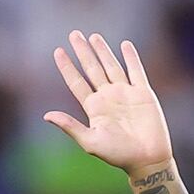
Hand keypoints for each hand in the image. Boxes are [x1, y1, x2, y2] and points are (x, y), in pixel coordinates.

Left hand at [44, 32, 173, 176]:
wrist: (147, 159)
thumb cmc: (118, 155)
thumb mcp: (90, 141)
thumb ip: (70, 126)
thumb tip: (46, 115)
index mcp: (93, 108)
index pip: (76, 82)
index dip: (67, 67)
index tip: (58, 51)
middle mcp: (108, 97)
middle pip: (92, 69)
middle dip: (83, 51)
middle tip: (74, 34)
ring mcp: (125, 93)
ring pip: (111, 66)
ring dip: (103, 51)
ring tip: (94, 36)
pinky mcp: (143, 93)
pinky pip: (136, 71)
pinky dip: (131, 57)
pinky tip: (125, 45)